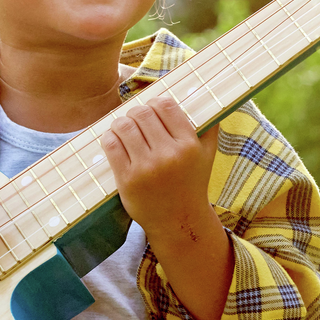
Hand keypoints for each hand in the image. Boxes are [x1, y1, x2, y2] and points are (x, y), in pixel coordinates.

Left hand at [101, 94, 218, 244]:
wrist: (179, 222)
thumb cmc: (192, 183)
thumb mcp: (207, 155)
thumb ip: (209, 126)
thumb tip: (203, 97)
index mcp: (189, 145)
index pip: (165, 106)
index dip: (155, 103)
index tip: (152, 109)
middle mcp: (168, 155)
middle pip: (141, 113)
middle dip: (136, 113)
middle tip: (136, 120)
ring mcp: (146, 168)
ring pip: (123, 126)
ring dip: (120, 123)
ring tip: (124, 128)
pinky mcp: (127, 180)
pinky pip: (111, 145)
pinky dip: (110, 138)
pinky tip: (115, 140)